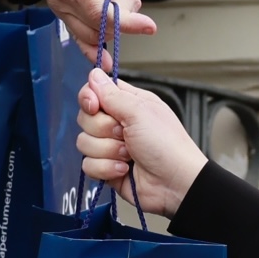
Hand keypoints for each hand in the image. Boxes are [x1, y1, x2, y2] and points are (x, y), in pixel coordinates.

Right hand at [33, 0, 161, 50]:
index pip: (101, 13)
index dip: (127, 22)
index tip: (150, 25)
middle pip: (100, 27)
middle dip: (126, 12)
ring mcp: (60, 7)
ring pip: (92, 35)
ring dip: (116, 22)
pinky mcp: (61, 11)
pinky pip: (79, 36)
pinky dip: (96, 45)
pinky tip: (108, 56)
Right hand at [78, 68, 209, 217]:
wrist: (175, 184)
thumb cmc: (166, 144)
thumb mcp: (140, 112)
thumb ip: (112, 94)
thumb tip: (94, 74)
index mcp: (128, 103)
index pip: (95, 92)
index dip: (89, 98)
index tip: (95, 106)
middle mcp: (117, 123)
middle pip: (85, 118)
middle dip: (103, 129)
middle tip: (125, 134)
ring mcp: (111, 147)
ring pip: (84, 142)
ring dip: (107, 150)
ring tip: (129, 155)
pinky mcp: (106, 168)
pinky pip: (88, 165)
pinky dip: (106, 168)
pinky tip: (124, 169)